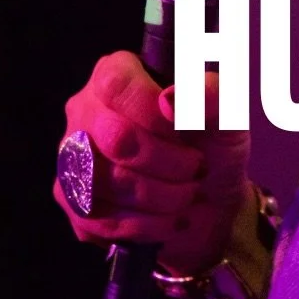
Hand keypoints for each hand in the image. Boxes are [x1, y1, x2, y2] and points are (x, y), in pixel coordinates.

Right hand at [54, 51, 251, 274]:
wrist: (209, 202)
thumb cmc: (212, 145)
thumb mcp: (227, 117)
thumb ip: (211, 96)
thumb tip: (170, 98)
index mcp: (117, 73)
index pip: (116, 82)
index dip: (152, 110)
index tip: (186, 131)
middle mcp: (85, 110)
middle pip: (115, 136)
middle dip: (167, 162)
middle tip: (196, 168)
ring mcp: (72, 156)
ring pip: (106, 182)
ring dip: (160, 197)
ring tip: (188, 194)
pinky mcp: (71, 200)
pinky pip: (97, 219)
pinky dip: (144, 225)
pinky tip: (169, 220)